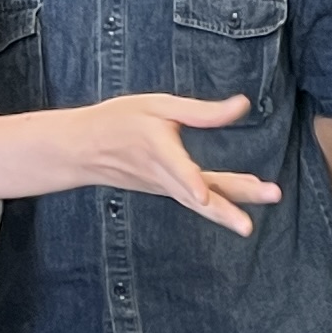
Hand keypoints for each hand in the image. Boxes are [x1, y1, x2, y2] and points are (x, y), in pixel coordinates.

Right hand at [63, 94, 285, 234]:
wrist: (84, 149)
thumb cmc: (119, 121)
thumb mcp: (159, 105)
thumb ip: (202, 111)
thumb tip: (243, 105)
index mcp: (157, 148)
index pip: (175, 167)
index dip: (189, 181)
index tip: (203, 196)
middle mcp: (161, 175)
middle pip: (195, 197)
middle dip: (224, 210)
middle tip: (247, 225)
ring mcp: (164, 188)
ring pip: (198, 205)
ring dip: (226, 215)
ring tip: (246, 227)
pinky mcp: (166, 192)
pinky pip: (196, 202)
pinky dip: (219, 206)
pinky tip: (244, 199)